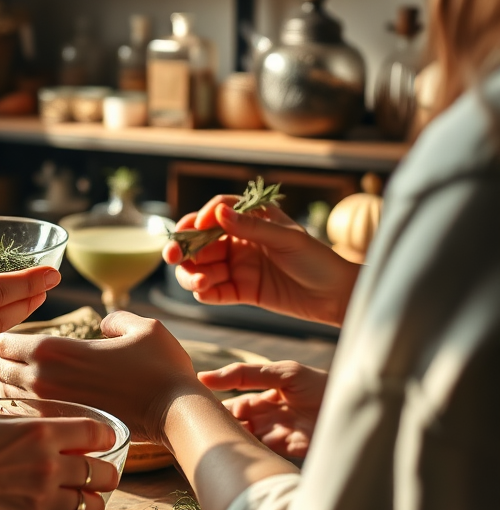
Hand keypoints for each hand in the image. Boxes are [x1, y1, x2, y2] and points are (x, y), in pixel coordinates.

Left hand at [0, 311, 198, 443]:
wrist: (174, 412)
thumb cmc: (159, 366)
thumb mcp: (141, 327)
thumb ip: (115, 320)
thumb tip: (104, 325)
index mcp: (53, 350)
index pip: (3, 344)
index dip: (2, 340)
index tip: (9, 340)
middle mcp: (43, 379)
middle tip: (5, 361)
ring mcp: (51, 409)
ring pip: (6, 397)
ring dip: (7, 388)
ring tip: (16, 382)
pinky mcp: (63, 430)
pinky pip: (24, 420)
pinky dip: (20, 411)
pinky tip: (31, 407)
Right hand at [0, 413, 118, 509]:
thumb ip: (14, 425)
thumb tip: (23, 426)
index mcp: (38, 431)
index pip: (94, 431)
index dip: (103, 437)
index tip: (101, 442)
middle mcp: (48, 464)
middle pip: (103, 472)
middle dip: (103, 475)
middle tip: (94, 478)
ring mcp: (40, 499)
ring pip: (91, 507)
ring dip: (90, 507)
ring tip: (80, 507)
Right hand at [163, 196, 360, 326]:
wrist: (336, 297)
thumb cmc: (318, 259)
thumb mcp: (286, 239)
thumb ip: (251, 227)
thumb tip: (216, 212)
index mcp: (250, 221)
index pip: (215, 213)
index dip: (199, 219)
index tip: (195, 227)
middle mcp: (238, 242)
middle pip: (199, 243)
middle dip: (182, 249)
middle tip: (172, 256)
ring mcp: (237, 267)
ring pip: (201, 268)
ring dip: (192, 274)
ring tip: (200, 282)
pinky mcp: (240, 292)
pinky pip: (214, 291)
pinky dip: (204, 292)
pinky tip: (205, 292)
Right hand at [199, 360, 326, 459]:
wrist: (357, 408)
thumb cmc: (321, 385)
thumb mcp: (282, 372)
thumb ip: (244, 374)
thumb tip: (203, 377)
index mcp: (266, 395)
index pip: (234, 403)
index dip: (216, 405)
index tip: (193, 407)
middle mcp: (270, 417)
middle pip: (238, 424)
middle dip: (221, 425)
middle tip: (200, 427)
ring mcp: (278, 435)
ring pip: (246, 439)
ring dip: (232, 439)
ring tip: (213, 440)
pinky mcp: (288, 453)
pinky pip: (261, 454)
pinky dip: (248, 452)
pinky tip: (235, 451)